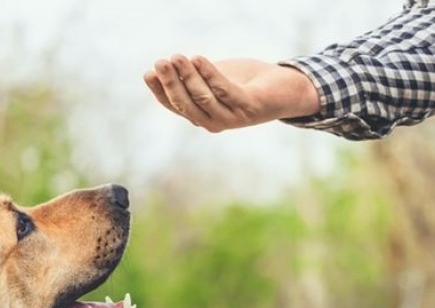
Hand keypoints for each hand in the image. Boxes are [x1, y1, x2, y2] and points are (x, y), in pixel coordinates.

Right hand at [143, 55, 320, 132]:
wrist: (286, 90)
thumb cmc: (247, 82)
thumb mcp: (214, 79)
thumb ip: (192, 78)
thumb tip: (160, 69)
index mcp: (202, 116)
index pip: (174, 105)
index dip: (160, 91)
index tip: (149, 72)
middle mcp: (213, 122)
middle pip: (185, 104)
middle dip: (171, 83)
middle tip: (160, 63)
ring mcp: (232, 117)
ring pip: (202, 98)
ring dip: (188, 77)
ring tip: (177, 57)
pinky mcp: (249, 107)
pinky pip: (224, 91)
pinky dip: (210, 75)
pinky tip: (198, 59)